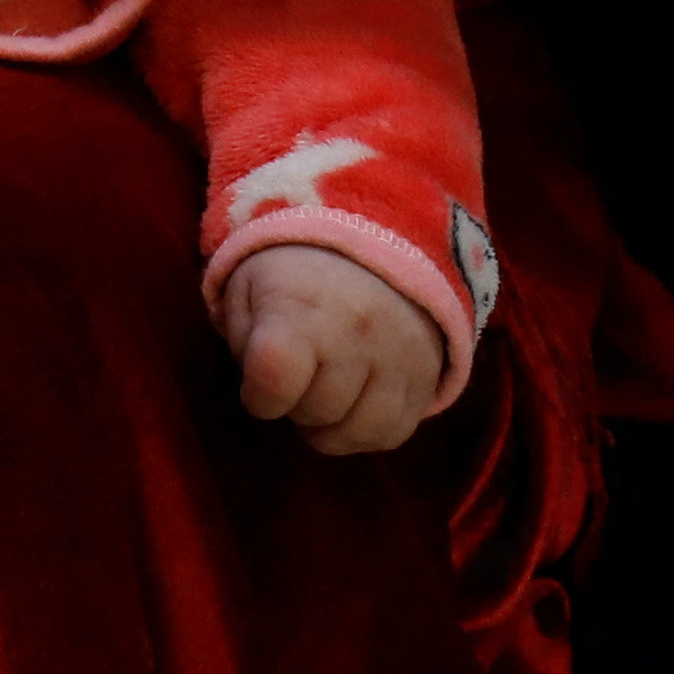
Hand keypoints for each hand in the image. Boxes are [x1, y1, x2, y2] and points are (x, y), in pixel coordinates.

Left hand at [219, 243, 449, 454]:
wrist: (372, 241)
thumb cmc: (294, 276)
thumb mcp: (246, 290)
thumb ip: (243, 343)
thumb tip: (265, 393)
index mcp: (303, 308)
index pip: (276, 378)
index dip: (258, 396)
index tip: (260, 382)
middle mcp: (358, 334)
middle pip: (317, 412)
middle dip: (297, 404)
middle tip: (299, 374)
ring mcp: (400, 356)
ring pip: (359, 433)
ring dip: (332, 425)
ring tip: (324, 394)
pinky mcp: (429, 376)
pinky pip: (394, 433)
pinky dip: (366, 431)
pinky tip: (353, 403)